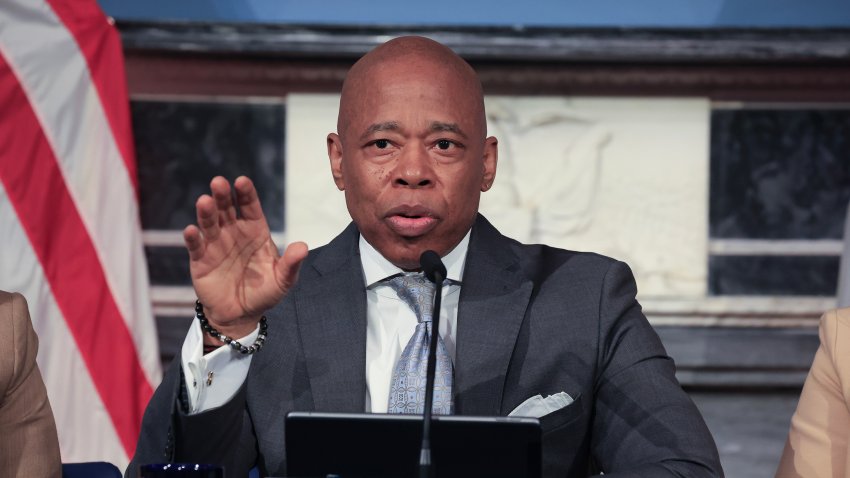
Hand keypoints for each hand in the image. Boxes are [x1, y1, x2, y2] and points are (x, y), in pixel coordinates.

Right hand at [183, 176, 307, 339]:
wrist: (241, 315)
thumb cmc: (264, 293)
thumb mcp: (282, 280)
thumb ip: (291, 263)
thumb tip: (303, 247)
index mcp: (255, 231)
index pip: (250, 207)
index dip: (246, 194)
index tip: (242, 181)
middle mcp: (234, 233)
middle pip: (227, 209)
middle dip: (223, 195)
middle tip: (219, 183)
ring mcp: (216, 244)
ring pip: (210, 223)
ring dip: (206, 212)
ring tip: (204, 201)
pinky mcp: (201, 260)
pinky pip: (196, 246)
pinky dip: (193, 238)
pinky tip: (192, 230)